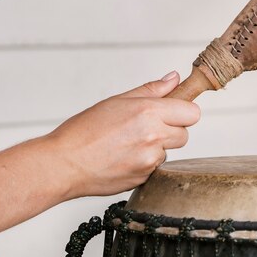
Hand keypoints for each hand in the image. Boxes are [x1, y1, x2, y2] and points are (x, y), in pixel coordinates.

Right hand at [48, 71, 200, 197]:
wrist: (64, 164)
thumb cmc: (84, 130)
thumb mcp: (117, 101)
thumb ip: (151, 90)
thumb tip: (174, 79)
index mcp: (149, 112)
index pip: (192, 113)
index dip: (182, 112)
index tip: (171, 112)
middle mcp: (154, 136)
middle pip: (184, 134)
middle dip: (170, 131)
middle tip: (143, 128)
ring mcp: (150, 160)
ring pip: (168, 152)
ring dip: (155, 148)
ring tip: (126, 145)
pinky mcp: (144, 178)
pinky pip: (155, 168)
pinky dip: (144, 163)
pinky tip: (122, 159)